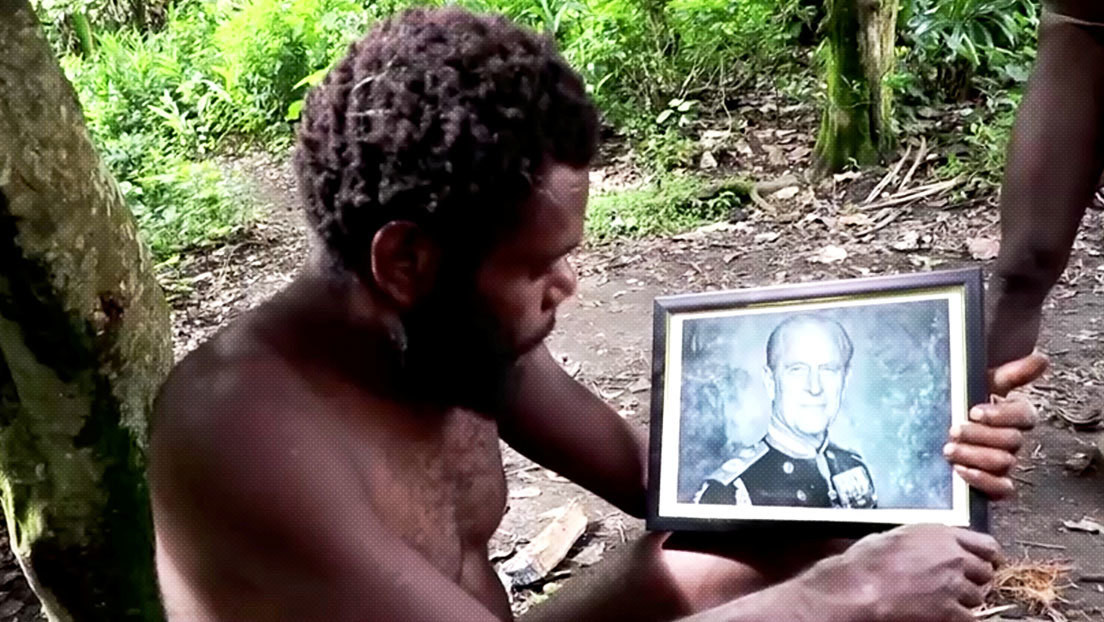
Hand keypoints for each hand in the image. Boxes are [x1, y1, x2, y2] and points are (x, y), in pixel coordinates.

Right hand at [798, 524, 999, 621]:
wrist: (858, 589)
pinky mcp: (950, 612)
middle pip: (985, 572)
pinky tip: (944, 617)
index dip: (989, 556)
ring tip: (946, 602)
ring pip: (978, 597)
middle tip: (962, 587)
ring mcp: (954, 585)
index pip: (986, 544)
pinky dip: (959, 619)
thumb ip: (920, 540)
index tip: (988, 562)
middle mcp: (953, 557)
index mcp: (940, 534)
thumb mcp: (894, 536)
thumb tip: (924, 547)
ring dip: (966, 601)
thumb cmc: (865, 563)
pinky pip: (970, 619)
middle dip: (976, 580)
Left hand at [943, 352, 1046, 498]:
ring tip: (948, 449)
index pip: (1023, 416)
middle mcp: (1014, 440)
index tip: (974, 411)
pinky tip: (960, 470)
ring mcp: (1005, 463)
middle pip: (1011, 441)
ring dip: (975, 456)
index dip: (1001, 414)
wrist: (939, 424)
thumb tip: (1041, 359)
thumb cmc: (963, 401)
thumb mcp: (981, 382)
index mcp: (1016, 415)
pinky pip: (1002, 490)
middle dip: (980, 435)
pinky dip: (982, 481)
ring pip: (1004, 463)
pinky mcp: (994, 484)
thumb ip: (1011, 374)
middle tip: (953, 430)